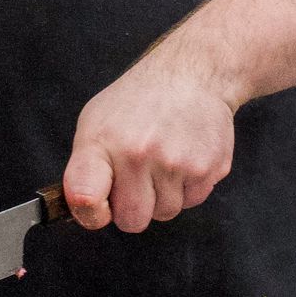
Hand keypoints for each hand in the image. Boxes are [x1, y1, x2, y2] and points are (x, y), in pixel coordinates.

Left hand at [61, 38, 240, 231]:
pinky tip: (184, 156)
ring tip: (162, 159)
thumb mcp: (95, 122)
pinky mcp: (209, 168)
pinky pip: (192, 202)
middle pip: (132, 221)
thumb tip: (86, 209)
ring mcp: (178, 163)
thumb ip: (86, 168)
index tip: (96, 208)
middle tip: (136, 177)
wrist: (191, 75)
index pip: (85, 196)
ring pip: (166, 213)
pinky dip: (187, 187)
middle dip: (133, 207)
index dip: (90, 213)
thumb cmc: (138, 101)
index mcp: (103, 143)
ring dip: (163, 196)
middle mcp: (140, 154)